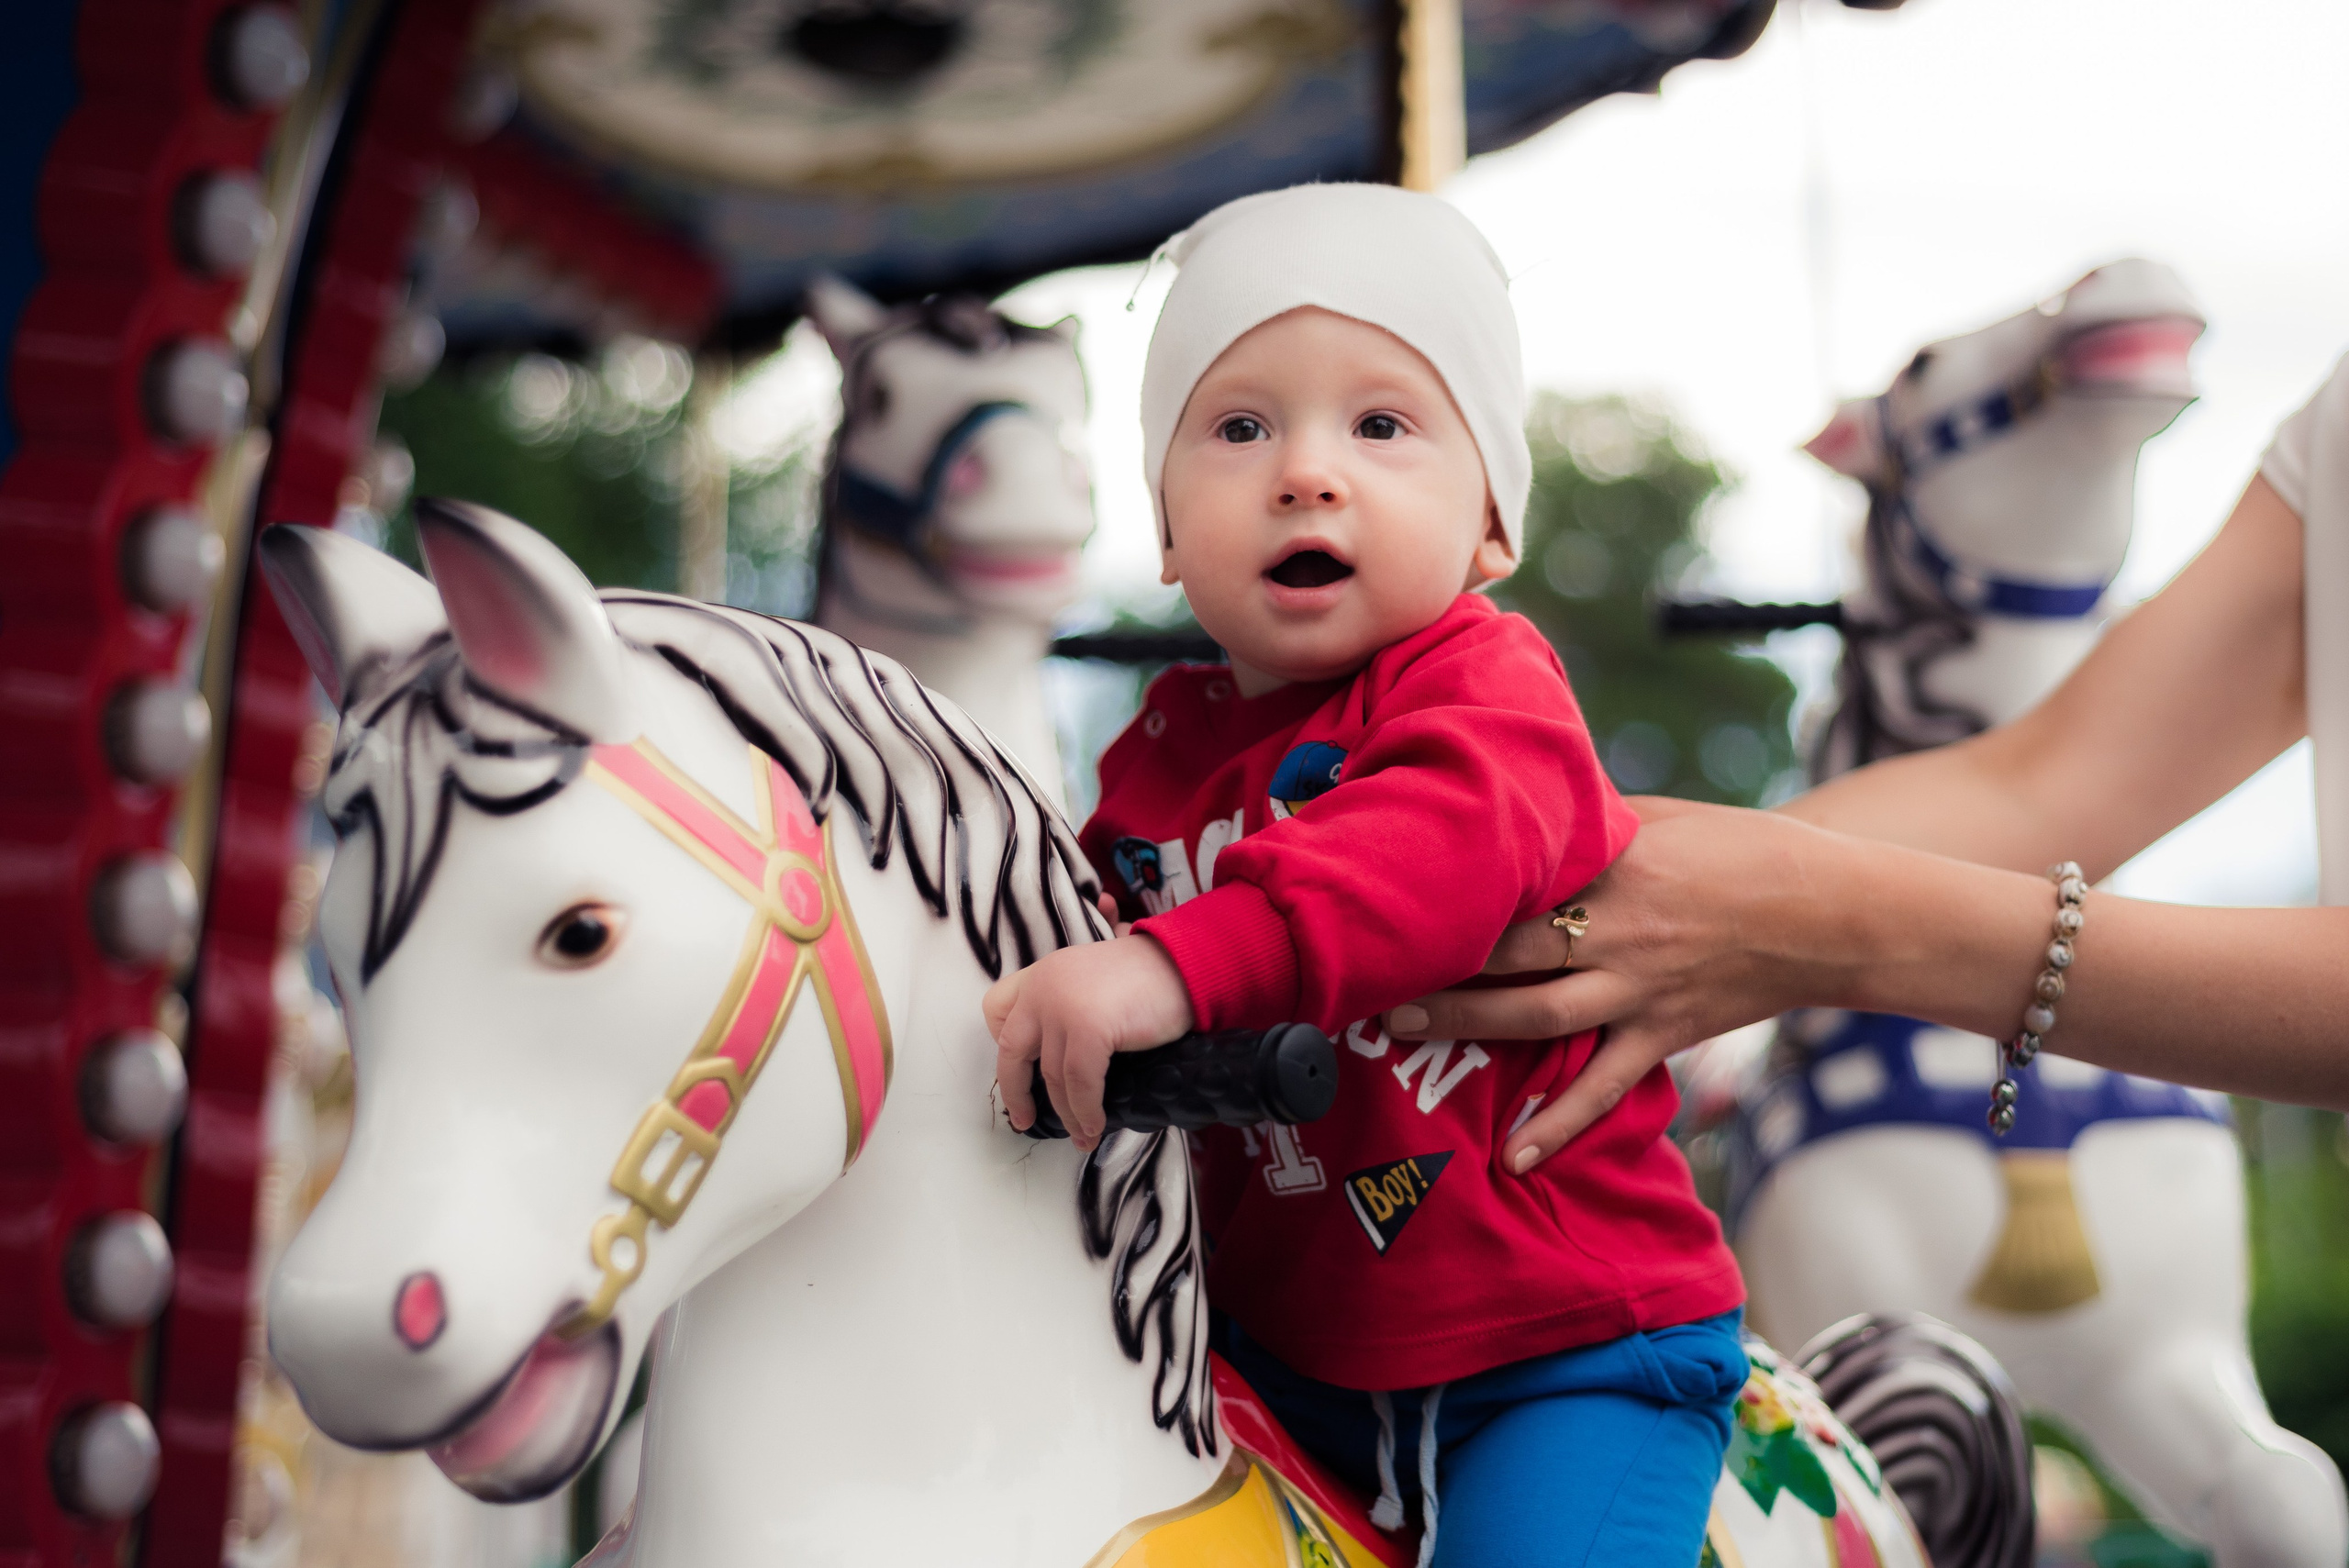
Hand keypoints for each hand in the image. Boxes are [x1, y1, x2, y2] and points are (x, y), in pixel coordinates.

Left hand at [985, 932, 1194, 1148]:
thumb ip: (1067, 1003)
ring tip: (1082, 1135)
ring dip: (1066, 1114)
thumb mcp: (1092, 979)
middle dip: (1017, 1092)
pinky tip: (1096, 1125)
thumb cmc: (1149, 979)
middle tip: (1026, 1119)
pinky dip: (1086, 1111)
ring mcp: (1063, 1006)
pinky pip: (1079, 1083)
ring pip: (1051, 1076)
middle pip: (1011, 1050)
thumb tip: (1059, 1059)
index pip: (995, 1008)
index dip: (1003, 1044)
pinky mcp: (1088, 1027)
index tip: (1023, 1069)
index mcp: (1042, 974)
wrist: (1186, 964)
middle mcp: (1044, 987)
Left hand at [1385, 797, 1873, 1174]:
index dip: (1449, 890)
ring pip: (1535, 1016)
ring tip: (1398, 1029)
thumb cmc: (1742, 848)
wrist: (1829, 913)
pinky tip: (1511, 1157)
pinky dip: (1557, 1128)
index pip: (1514, 880)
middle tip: (1363, 968)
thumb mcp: (1660, 815)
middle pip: (1505, 952)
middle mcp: (1616, 933)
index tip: (1387, 890)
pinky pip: (1602, 1088)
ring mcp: (1639, 990)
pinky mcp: (1662, 1035)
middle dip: (1433, 963)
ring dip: (1463, 1025)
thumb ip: (1590, 821)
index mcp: (1612, 869)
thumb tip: (1524, 802)